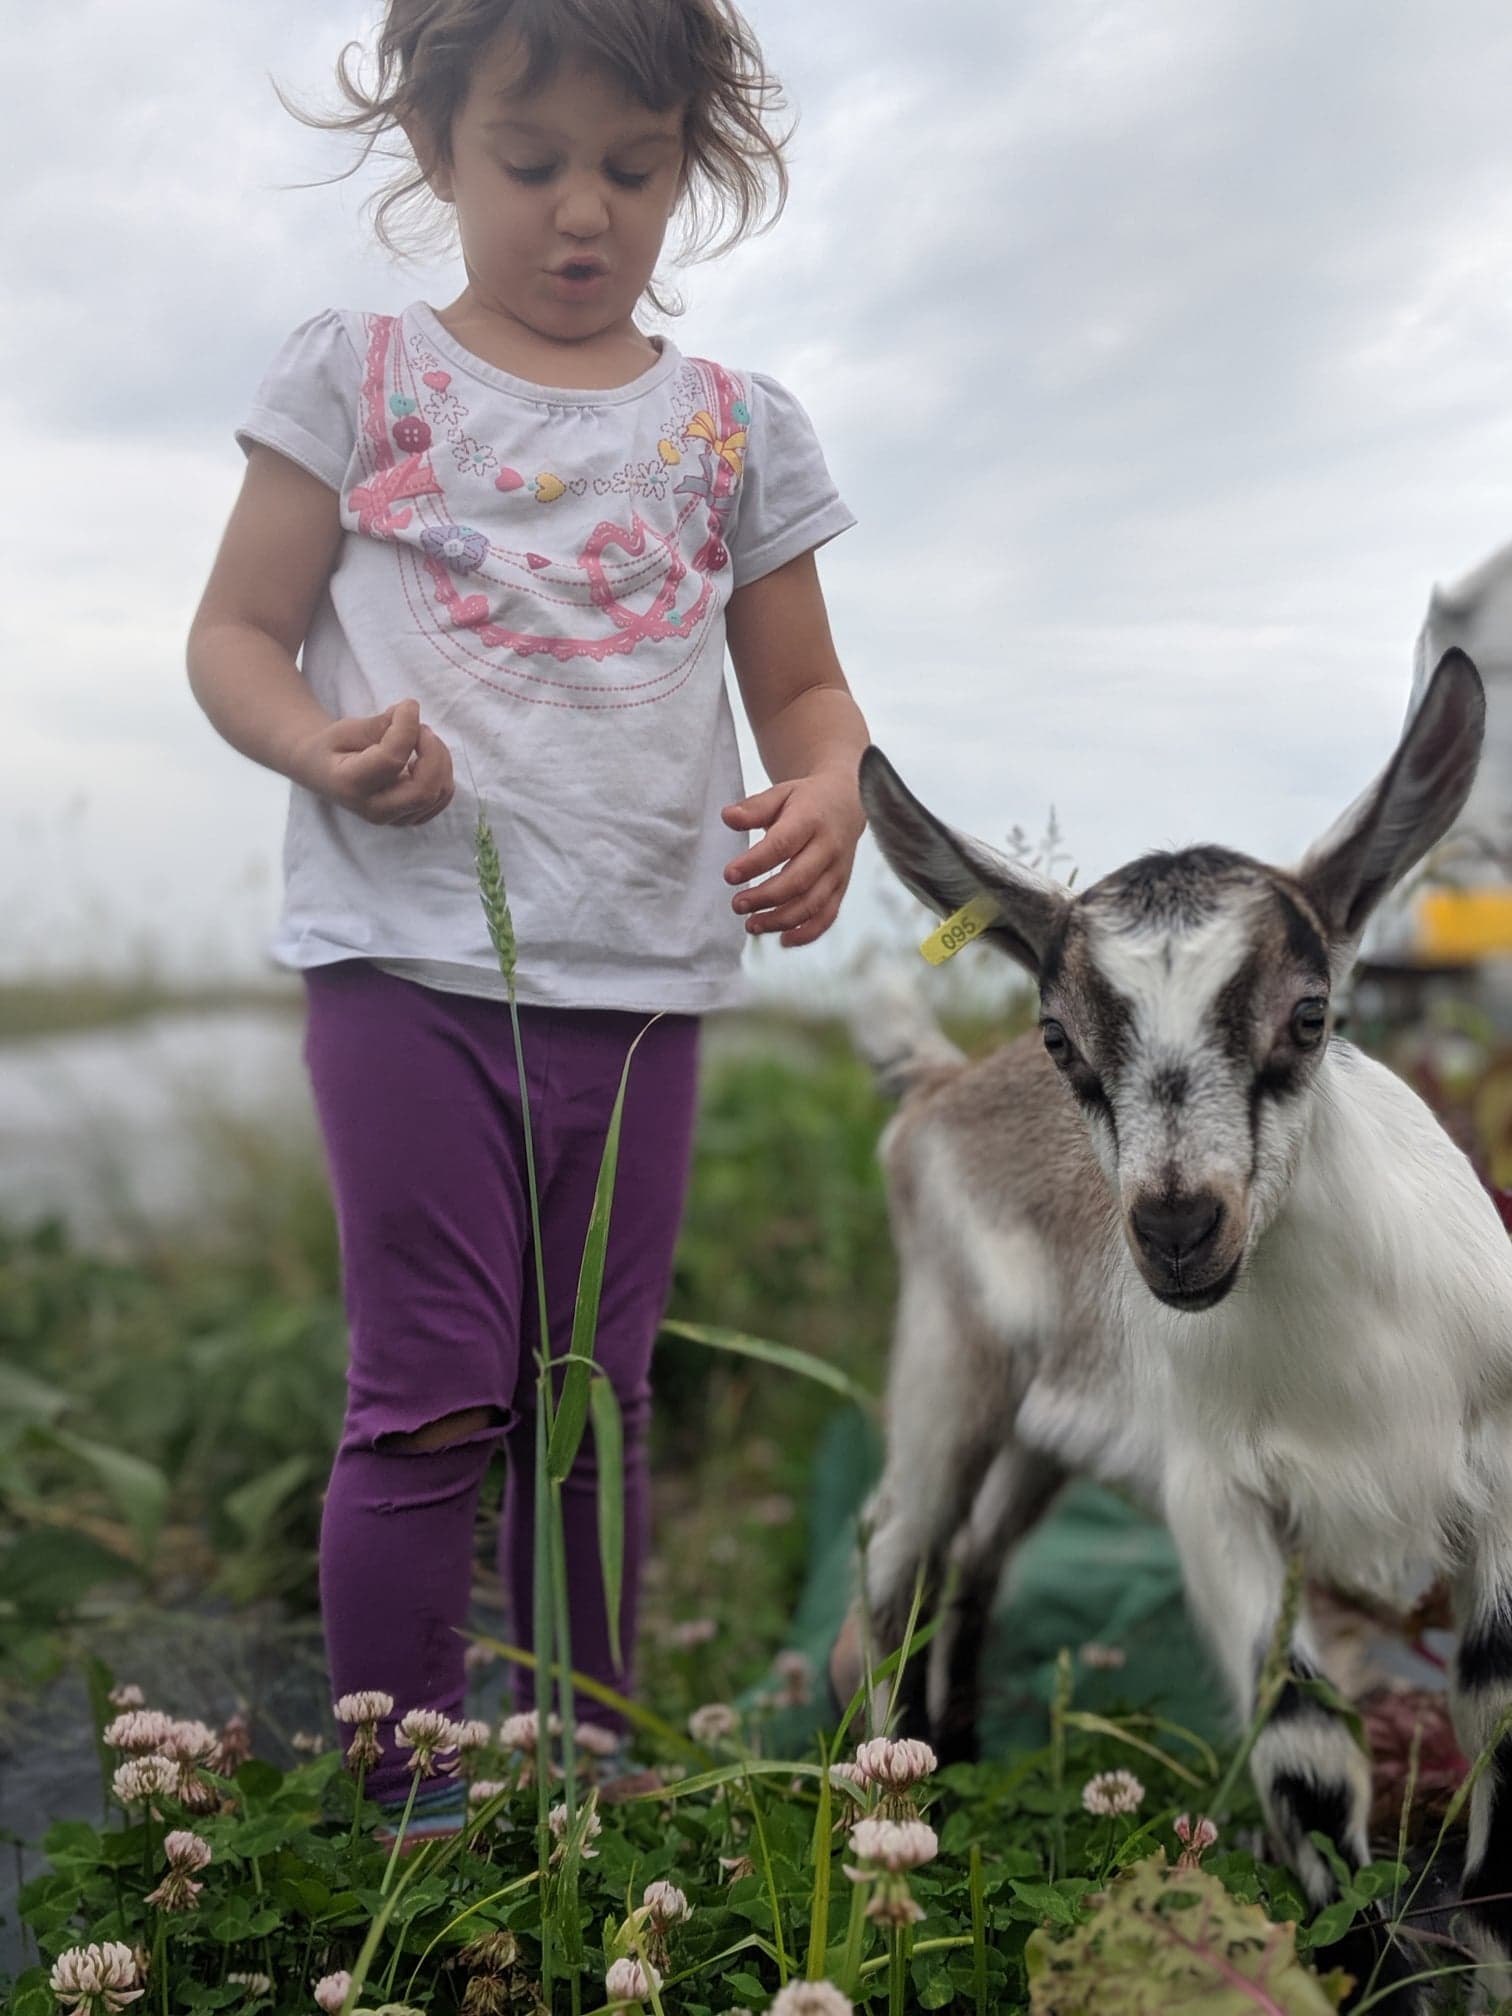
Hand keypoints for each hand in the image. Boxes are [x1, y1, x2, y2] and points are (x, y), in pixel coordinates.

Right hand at [290, 699, 454, 825]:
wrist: (321, 772)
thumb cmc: (333, 747)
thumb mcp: (346, 729)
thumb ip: (379, 725)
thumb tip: (410, 714)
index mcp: (350, 785)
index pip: (392, 760)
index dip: (407, 728)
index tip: (409, 705)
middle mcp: (374, 810)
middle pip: (424, 790)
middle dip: (433, 753)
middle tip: (422, 728)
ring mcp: (393, 819)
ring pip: (438, 794)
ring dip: (439, 760)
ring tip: (421, 738)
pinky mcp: (408, 818)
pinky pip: (441, 799)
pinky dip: (441, 774)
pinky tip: (422, 758)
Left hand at [722, 766, 864, 947]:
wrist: (847, 802)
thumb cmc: (807, 801)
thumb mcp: (780, 794)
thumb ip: (754, 808)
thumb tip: (727, 817)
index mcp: (810, 820)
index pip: (782, 845)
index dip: (755, 863)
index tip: (730, 875)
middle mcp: (828, 848)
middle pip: (798, 880)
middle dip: (765, 897)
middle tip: (737, 904)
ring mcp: (837, 871)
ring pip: (812, 903)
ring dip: (781, 919)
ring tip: (751, 924)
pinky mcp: (841, 887)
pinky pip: (827, 915)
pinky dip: (807, 932)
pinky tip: (783, 940)